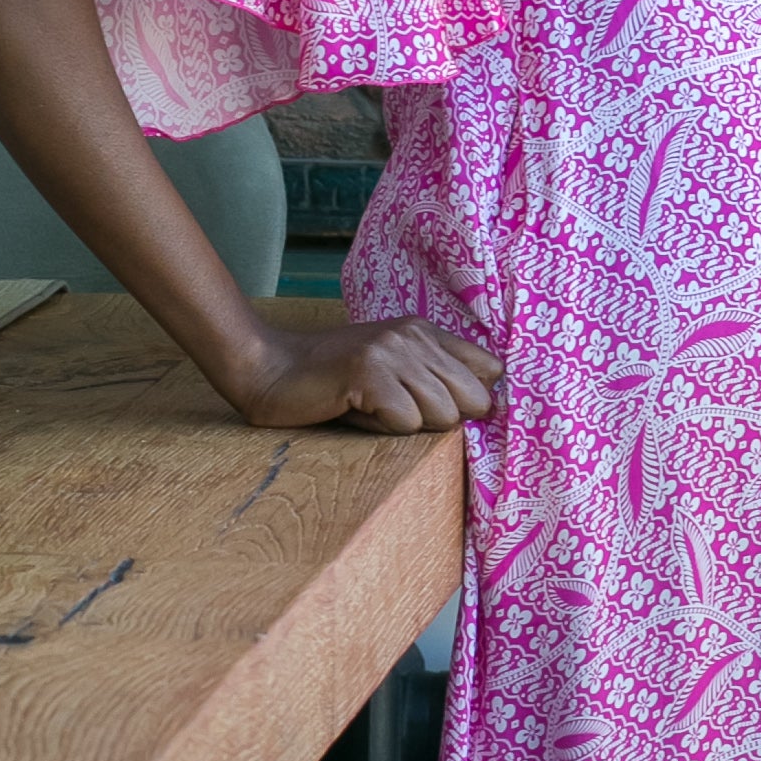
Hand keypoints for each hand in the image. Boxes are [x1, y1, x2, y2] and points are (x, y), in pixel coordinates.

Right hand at [224, 310, 501, 433]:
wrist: (269, 368)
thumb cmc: (332, 380)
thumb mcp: (390, 367)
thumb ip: (433, 378)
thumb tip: (486, 409)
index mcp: (425, 331)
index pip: (491, 369)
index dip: (475, 400)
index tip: (446, 411)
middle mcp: (414, 336)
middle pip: (474, 400)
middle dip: (443, 420)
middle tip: (398, 412)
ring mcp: (391, 352)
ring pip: (443, 415)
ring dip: (408, 425)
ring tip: (372, 408)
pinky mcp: (369, 373)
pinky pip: (406, 422)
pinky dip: (382, 429)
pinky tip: (356, 410)